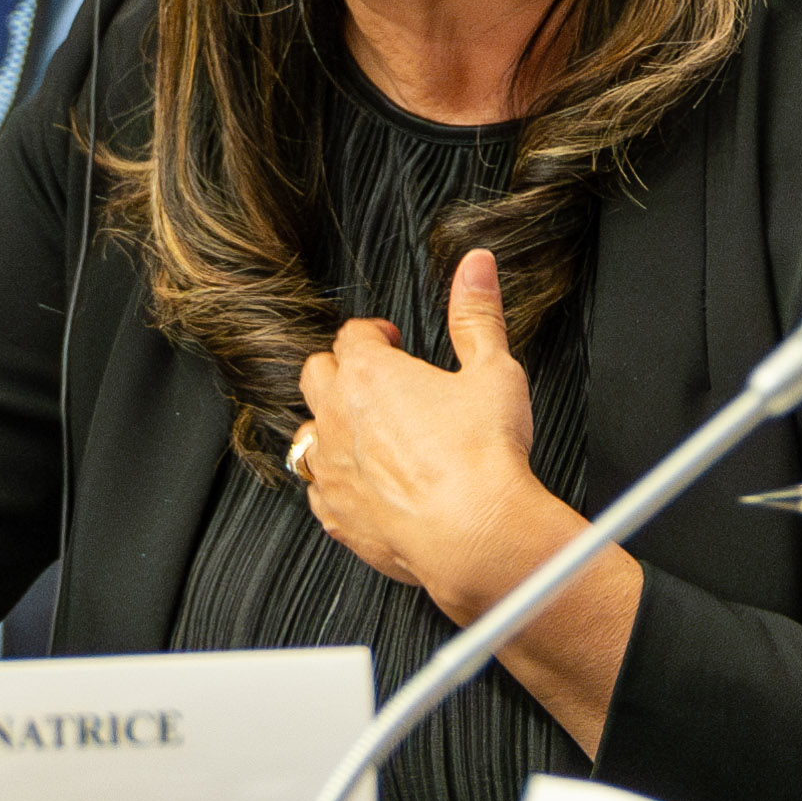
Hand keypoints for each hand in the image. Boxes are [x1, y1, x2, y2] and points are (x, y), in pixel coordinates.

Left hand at [289, 248, 569, 618]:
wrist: (474, 534)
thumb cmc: (483, 456)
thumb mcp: (493, 371)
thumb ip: (478, 315)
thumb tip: (476, 266)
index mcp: (369, 374)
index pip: (351, 336)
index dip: (374, 335)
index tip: (392, 342)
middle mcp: (337, 417)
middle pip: (315, 376)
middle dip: (340, 372)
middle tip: (376, 383)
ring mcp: (330, 469)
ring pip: (308, 434)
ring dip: (330, 428)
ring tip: (366, 435)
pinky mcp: (335, 515)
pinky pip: (317, 491)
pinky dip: (336, 483)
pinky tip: (364, 487)